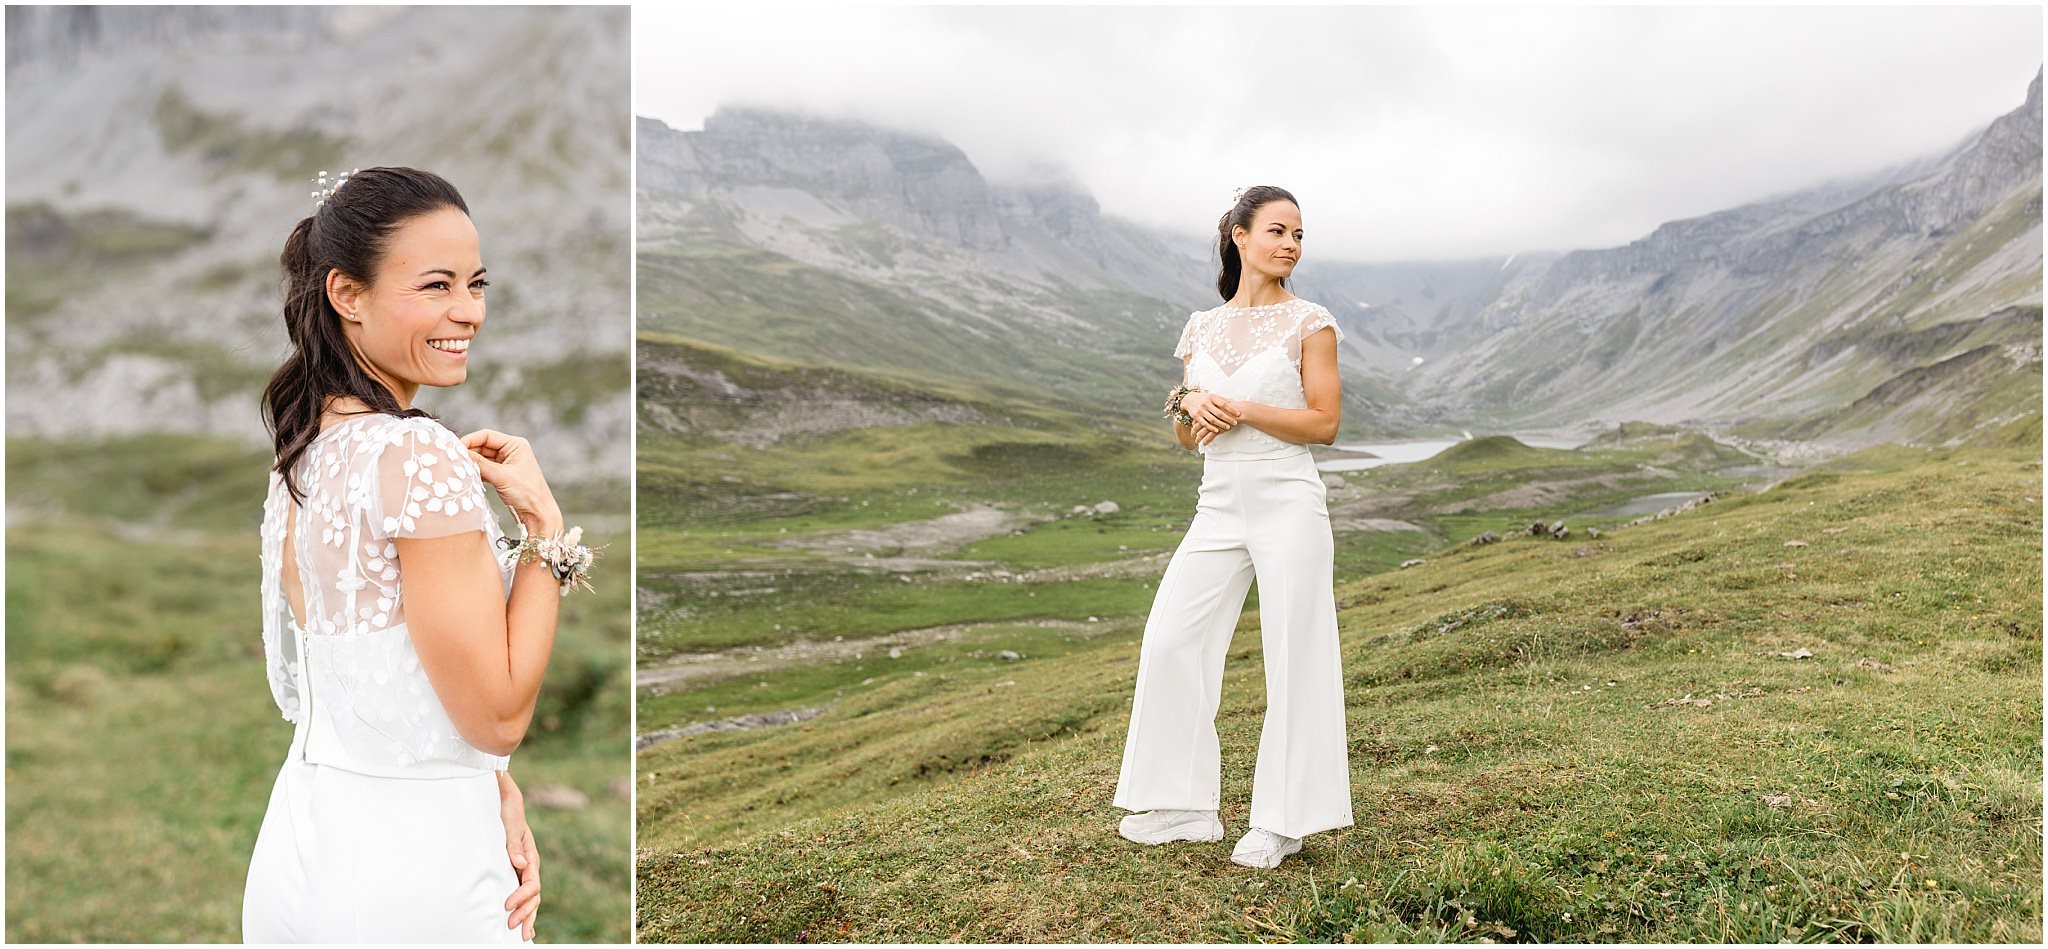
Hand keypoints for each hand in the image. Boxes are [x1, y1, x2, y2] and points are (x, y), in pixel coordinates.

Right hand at [462, 429, 561, 534]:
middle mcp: (512, 451)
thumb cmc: (527, 493)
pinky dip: (476, 472)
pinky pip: (485, 469)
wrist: (539, 514)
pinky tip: (467, 476)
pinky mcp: (503, 475)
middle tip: (453, 461)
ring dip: (472, 463)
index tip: (455, 449)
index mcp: (516, 444)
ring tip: (458, 469)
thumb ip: (480, 464)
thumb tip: (460, 454)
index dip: (470, 440)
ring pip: (483, 458)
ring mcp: (507, 463)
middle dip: (469, 452)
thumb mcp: (501, 476)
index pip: (487, 435)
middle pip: (483, 446)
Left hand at [499, 772, 540, 940]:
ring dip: (527, 916)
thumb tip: (519, 863)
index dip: (521, 896)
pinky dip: (525, 911)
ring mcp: (523, 871)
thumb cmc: (507, 812)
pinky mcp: (514, 872)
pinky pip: (522, 895)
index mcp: (530, 857)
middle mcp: (529, 866)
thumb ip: (513, 844)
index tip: (507, 905)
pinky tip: (523, 924)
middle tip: (511, 927)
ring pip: (531, 899)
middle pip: (534, 896)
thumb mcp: (510, 824)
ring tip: (521, 934)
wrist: (506, 801)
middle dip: (525, 914)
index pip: (531, 883)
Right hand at [1184, 393, 1240, 441]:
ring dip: (1221, 424)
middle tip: (1235, 422)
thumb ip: (1222, 399)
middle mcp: (1206, 403)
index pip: (1223, 404)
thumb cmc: (1204, 398)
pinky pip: (1204, 424)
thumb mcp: (1212, 396)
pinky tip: (1217, 431)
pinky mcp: (1196, 416)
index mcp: (1212, 397)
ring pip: (1212, 419)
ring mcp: (1200, 410)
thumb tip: (1234, 402)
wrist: (1188, 399)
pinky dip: (1211, 428)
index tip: (1239, 414)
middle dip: (1228, 418)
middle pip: (1219, 413)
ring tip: (1228, 427)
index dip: (1231, 409)